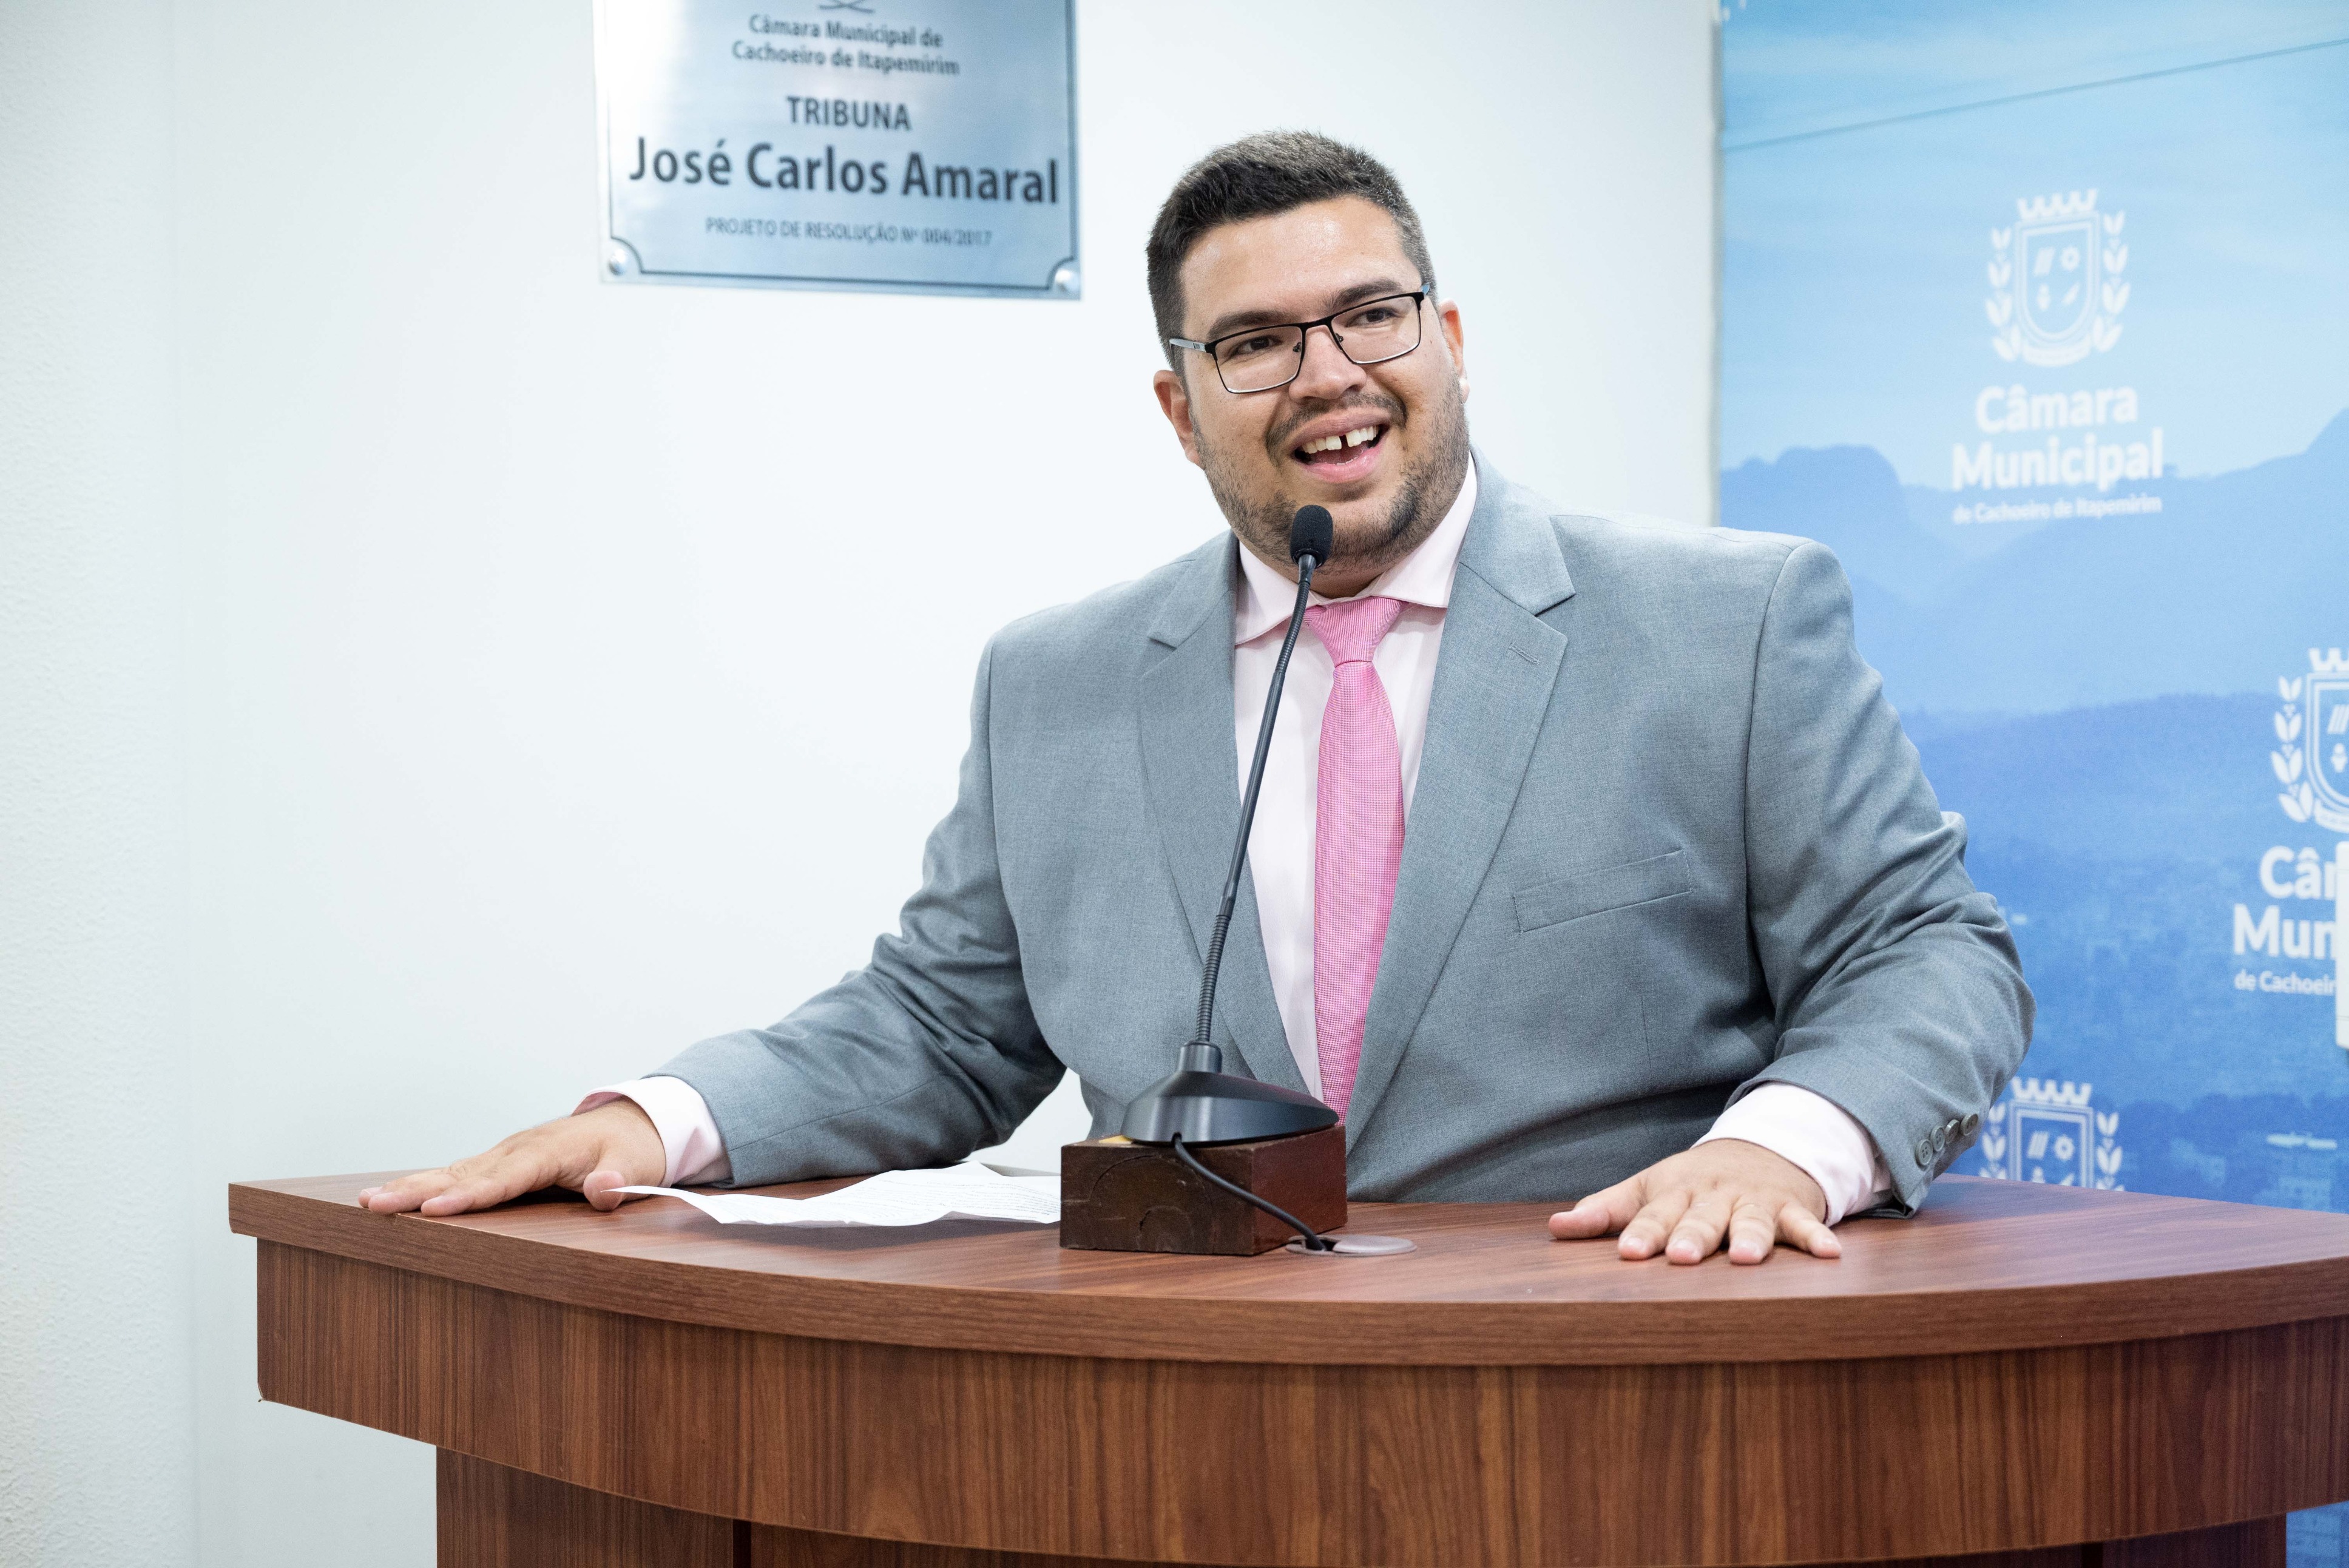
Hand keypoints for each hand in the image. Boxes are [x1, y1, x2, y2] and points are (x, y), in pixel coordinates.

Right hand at [357, 1100, 666, 1216]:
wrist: (632, 1125)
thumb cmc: (631, 1150)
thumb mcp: (637, 1166)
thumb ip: (619, 1180)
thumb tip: (604, 1188)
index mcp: (549, 1152)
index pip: (504, 1179)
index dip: (469, 1196)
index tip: (434, 1211)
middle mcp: (518, 1149)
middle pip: (463, 1173)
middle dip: (418, 1191)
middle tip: (374, 1205)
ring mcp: (505, 1154)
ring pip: (452, 1171)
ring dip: (410, 1187)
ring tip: (368, 1203)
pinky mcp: (499, 1163)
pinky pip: (457, 1174)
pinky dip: (424, 1185)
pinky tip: (391, 1198)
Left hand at [1547, 1139, 1839, 1263]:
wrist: (1757, 1151)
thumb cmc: (1690, 1183)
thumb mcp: (1646, 1189)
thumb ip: (1604, 1211)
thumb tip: (1554, 1226)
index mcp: (1673, 1192)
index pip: (1652, 1215)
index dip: (1640, 1233)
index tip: (1627, 1252)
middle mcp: (1712, 1196)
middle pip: (1700, 1218)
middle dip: (1691, 1237)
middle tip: (1680, 1257)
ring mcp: (1752, 1201)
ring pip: (1751, 1220)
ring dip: (1751, 1237)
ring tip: (1748, 1258)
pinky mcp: (1790, 1209)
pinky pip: (1805, 1224)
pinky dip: (1817, 1238)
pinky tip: (1830, 1255)